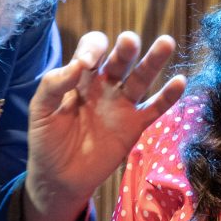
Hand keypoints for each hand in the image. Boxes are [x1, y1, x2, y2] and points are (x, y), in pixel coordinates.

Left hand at [22, 30, 186, 220]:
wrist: (59, 178)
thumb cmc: (47, 141)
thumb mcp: (40, 110)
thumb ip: (53, 85)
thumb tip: (79, 65)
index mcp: (80, 77)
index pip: (92, 49)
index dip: (92, 49)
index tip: (86, 64)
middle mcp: (104, 86)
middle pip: (120, 59)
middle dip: (126, 49)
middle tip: (129, 41)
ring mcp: (122, 105)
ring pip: (141, 78)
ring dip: (154, 60)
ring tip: (166, 43)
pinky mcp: (134, 126)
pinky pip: (154, 108)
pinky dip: (168, 96)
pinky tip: (180, 81)